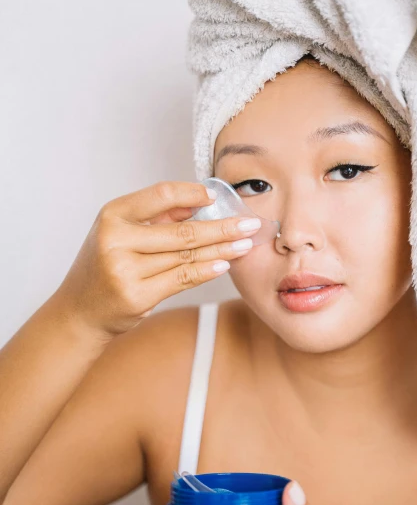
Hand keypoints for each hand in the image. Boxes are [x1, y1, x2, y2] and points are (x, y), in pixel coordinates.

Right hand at [53, 180, 259, 335]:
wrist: (79, 310)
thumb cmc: (105, 266)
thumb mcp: (120, 232)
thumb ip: (157, 217)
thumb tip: (201, 200)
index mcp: (112, 215)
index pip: (160, 195)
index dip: (192, 194)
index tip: (217, 196)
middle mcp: (116, 239)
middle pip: (182, 231)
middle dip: (222, 227)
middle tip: (250, 224)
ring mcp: (125, 269)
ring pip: (186, 257)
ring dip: (221, 250)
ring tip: (245, 244)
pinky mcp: (137, 295)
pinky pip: (182, 279)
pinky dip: (206, 270)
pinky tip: (224, 263)